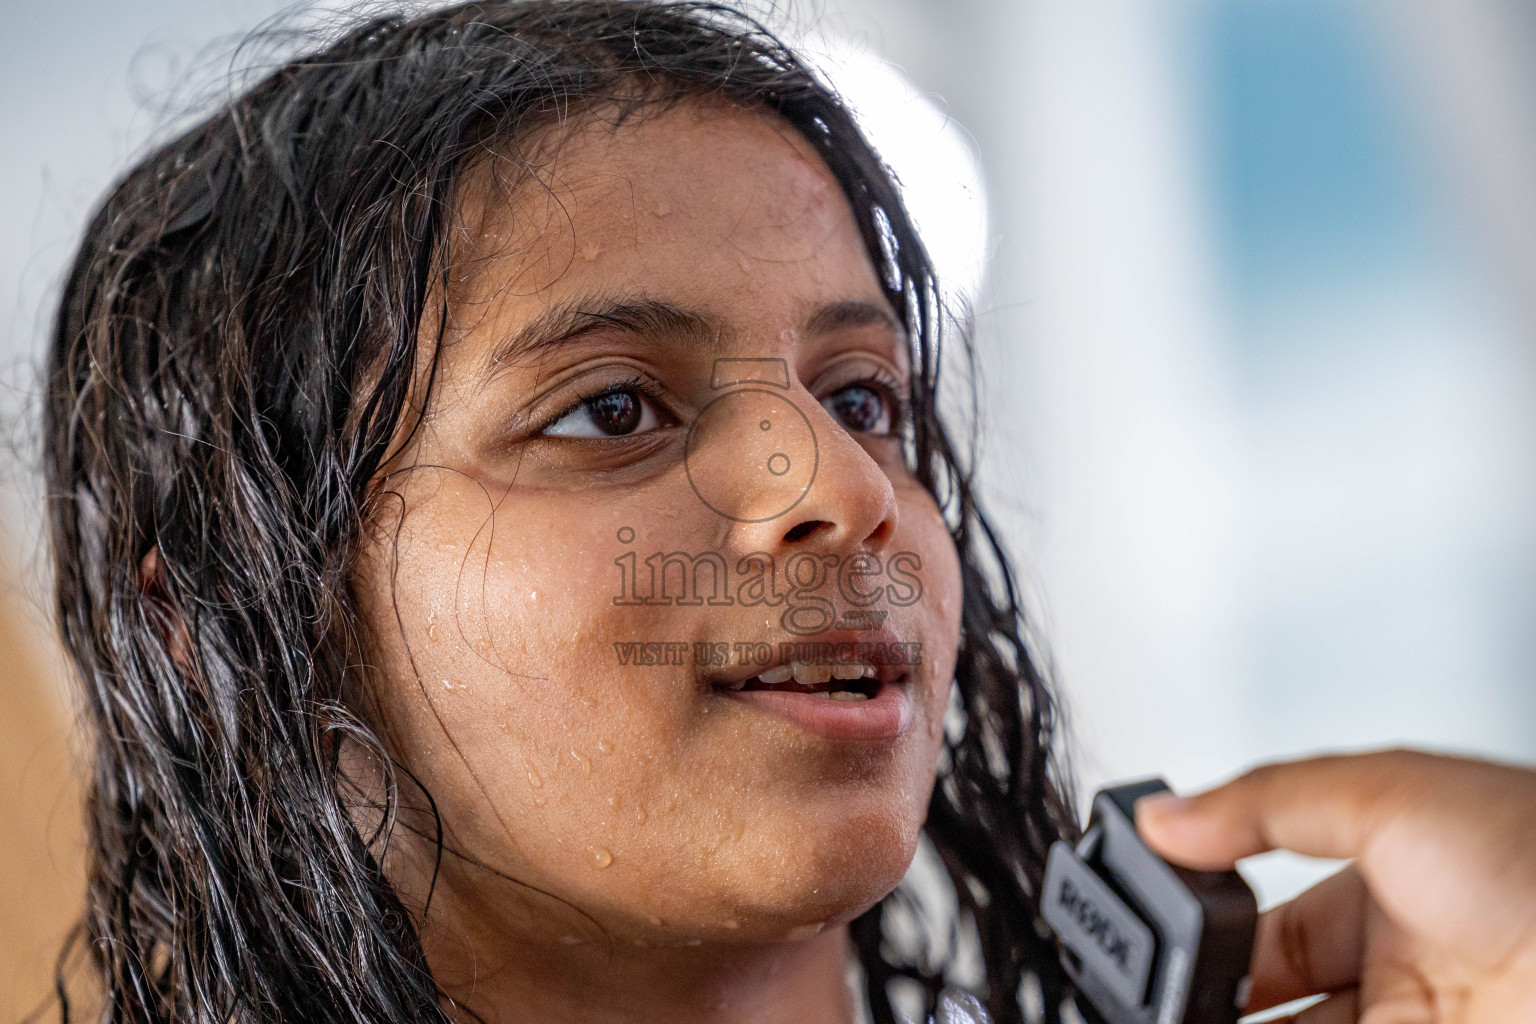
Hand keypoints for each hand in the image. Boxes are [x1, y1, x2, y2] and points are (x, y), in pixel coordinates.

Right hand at [1134, 749, 1535, 1022]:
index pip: (1272, 927)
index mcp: (1395, 883)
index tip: (1148, 942)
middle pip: (1275, 1001)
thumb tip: (1166, 816)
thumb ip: (1265, 802)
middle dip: (1208, 1000)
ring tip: (1169, 1014)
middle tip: (1153, 998)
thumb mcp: (1391, 794)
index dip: (1206, 935)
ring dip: (1228, 1022)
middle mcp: (1408, 968)